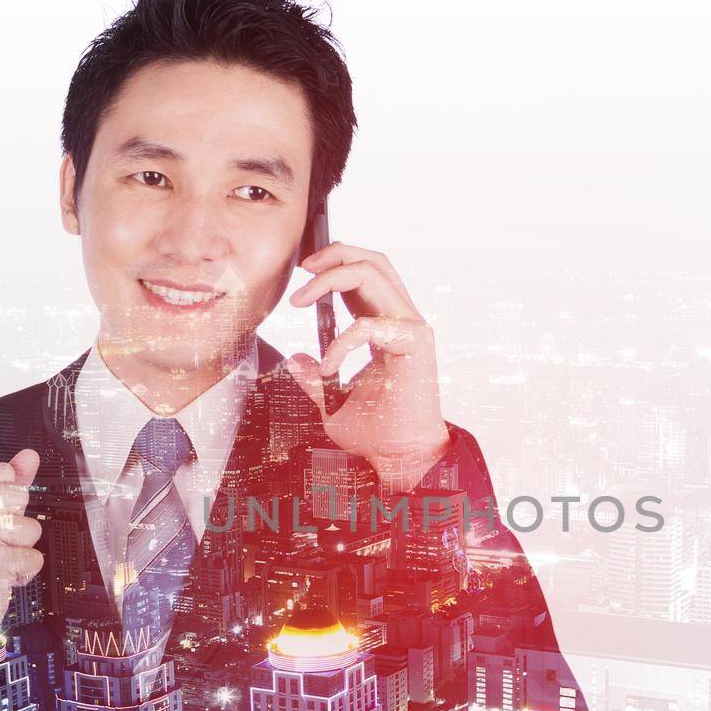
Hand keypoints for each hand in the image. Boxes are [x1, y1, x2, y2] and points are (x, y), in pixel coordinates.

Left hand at [284, 242, 452, 492]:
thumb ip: (315, 377)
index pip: (366, 274)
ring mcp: (412, 327)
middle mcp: (402, 320)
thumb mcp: (331, 400)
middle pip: (373, 260)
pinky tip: (329, 365)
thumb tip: (294, 359)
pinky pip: (369, 324)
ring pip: (374, 273)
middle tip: (302, 269)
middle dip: (333, 254)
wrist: (400, 456)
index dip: (333, 266)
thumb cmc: (376, 431)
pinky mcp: (416, 342)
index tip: (301, 280)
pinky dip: (341, 342)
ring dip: (331, 278)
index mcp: (387, 326)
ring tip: (302, 298)